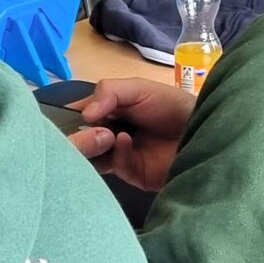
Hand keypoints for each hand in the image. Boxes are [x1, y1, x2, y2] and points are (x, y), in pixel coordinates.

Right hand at [70, 78, 195, 191]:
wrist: (204, 131)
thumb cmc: (173, 105)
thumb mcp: (140, 89)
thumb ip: (110, 92)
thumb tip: (85, 113)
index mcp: (111, 111)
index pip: (81, 114)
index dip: (69, 115)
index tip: (59, 117)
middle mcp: (111, 133)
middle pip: (82, 137)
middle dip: (78, 133)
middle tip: (81, 129)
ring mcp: (120, 155)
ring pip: (92, 155)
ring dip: (93, 145)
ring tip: (100, 135)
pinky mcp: (131, 174)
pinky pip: (113, 166)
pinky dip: (115, 152)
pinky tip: (124, 140)